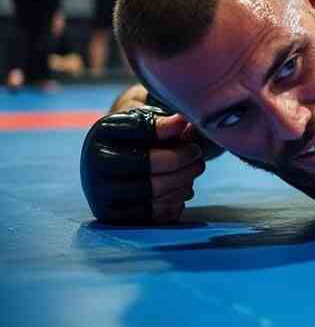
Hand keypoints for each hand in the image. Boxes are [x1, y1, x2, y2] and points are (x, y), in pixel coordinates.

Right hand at [80, 107, 205, 224]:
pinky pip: (153, 215)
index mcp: (103, 133)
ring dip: (183, 181)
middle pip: (147, 164)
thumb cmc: (143, 136)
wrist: (121, 160)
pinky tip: (183, 189)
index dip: (167, 128)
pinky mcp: (115, 217)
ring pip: (153, 192)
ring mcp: (103, 193)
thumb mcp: (152, 120)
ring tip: (194, 169)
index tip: (184, 124)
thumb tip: (186, 125)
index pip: (139, 129)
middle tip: (196, 153)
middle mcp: (96, 164)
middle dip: (180, 159)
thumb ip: (169, 123)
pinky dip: (175, 202)